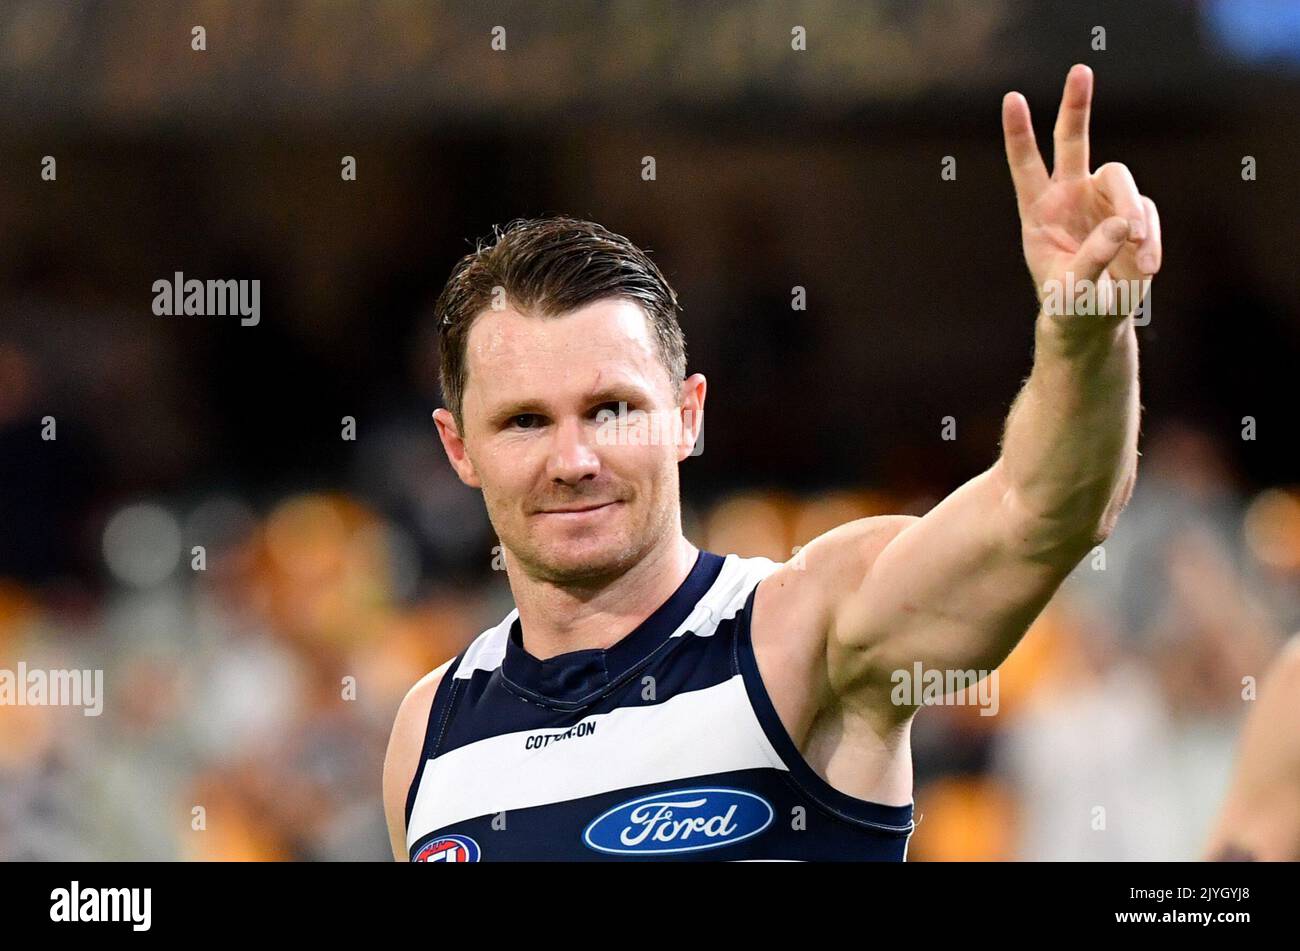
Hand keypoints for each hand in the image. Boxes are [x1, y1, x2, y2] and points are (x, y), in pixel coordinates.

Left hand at [1003, 64, 1161, 322]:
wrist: (1095, 319)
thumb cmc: (1070, 303)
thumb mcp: (1072, 289)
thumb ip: (1092, 257)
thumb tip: (1122, 225)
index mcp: (1040, 211)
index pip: (1026, 166)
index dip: (1019, 133)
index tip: (1013, 98)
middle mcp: (1070, 196)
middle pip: (1073, 141)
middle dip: (1076, 106)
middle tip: (1079, 70)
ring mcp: (1103, 201)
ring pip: (1122, 181)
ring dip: (1132, 213)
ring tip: (1136, 254)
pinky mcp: (1134, 214)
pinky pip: (1147, 215)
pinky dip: (1149, 241)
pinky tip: (1145, 267)